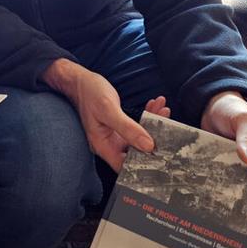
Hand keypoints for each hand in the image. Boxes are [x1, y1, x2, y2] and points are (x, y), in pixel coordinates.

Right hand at [41, 59, 169, 170]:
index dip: (143, 165)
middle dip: (155, 140)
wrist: (79, 80)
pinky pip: (137, 125)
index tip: (161, 154)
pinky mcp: (118, 126)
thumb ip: (128, 128)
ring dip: (154, 124)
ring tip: (163, 109)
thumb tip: (148, 146)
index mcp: (103, 146)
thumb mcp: (109, 110)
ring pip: (139, 137)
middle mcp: (109, 144)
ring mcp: (114, 135)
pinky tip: (155, 105)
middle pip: (136, 152)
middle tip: (168, 126)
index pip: (126, 167)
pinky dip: (148, 115)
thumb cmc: (88, 93)